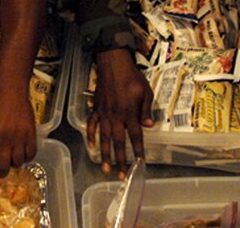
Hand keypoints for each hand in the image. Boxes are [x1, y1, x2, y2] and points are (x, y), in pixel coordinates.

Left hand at [0, 90, 36, 181]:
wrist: (10, 95)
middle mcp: (4, 141)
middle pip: (3, 168)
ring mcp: (19, 138)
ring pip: (17, 163)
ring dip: (13, 164)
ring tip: (11, 158)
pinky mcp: (31, 135)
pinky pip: (31, 155)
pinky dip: (27, 158)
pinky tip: (23, 153)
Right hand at [88, 48, 153, 179]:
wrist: (113, 63)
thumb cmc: (132, 77)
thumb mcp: (145, 92)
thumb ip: (146, 110)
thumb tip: (149, 127)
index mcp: (129, 113)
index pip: (135, 137)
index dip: (137, 151)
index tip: (140, 163)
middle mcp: (116, 117)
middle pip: (117, 142)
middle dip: (120, 160)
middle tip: (121, 176)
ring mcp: (104, 113)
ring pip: (103, 138)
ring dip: (104, 155)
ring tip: (105, 169)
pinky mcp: (96, 108)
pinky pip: (92, 124)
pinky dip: (91, 136)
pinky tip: (91, 146)